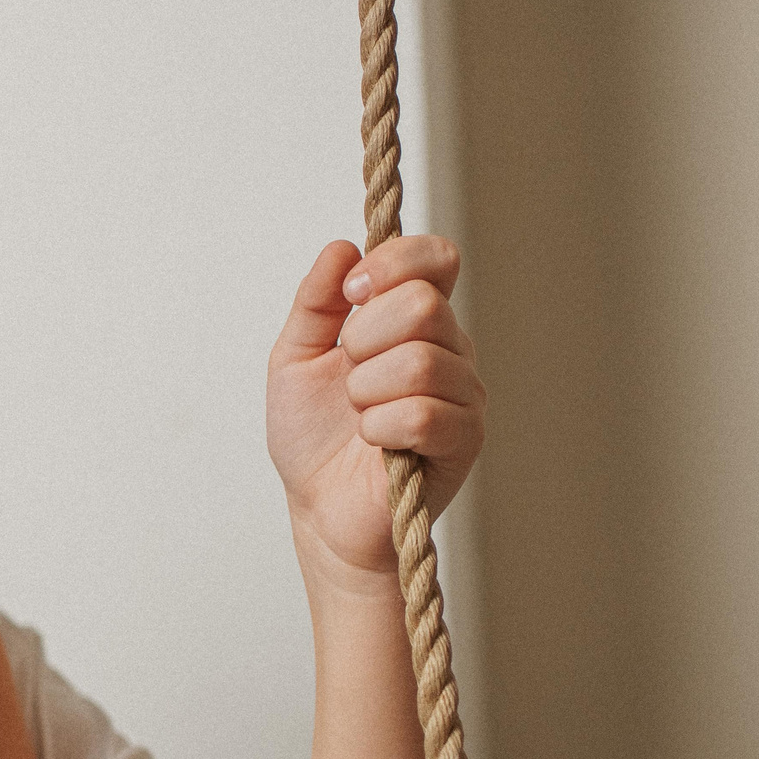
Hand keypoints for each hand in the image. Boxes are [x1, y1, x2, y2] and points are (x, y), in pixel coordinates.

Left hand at [267, 236, 485, 578]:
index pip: (437, 259)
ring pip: (420, 361)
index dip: (393, 263)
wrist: (319, 510)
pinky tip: (374, 441)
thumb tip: (342, 249)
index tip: (351, 294)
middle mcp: (450, 349)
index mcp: (415, 321)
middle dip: (362, 339)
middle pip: (423, 304)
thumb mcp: (295, 357)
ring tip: (358, 414)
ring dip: (366, 391)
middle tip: (348, 376)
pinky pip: (423, 414)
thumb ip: (315, 302)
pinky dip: (380, 427)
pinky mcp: (464, 441)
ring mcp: (463, 394)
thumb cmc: (312, 437)